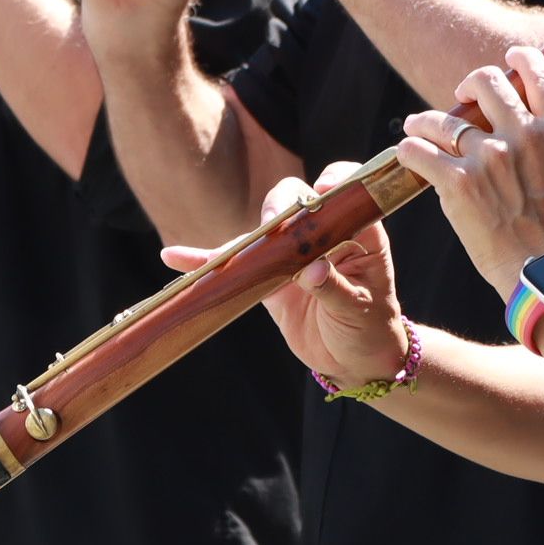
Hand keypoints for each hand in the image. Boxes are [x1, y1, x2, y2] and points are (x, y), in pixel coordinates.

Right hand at [160, 167, 415, 390]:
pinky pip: (234, 263)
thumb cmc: (370, 329)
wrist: (353, 361)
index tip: (321, 193)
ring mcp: (291, 251)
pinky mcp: (266, 274)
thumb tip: (312, 270)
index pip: (348, 190)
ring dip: (240, 236)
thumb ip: (335, 287)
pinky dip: (205, 260)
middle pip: (296, 200)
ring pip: (262, 229)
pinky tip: (174, 257)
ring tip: (221, 253)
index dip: (335, 183)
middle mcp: (323, 232)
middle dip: (280, 205)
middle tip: (273, 226)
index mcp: (359, 231)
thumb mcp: (360, 309)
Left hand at [397, 48, 543, 294]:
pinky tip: (407, 153)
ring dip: (425, 121)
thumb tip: (521, 118)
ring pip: (442, 118)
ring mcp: (490, 157)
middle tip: (459, 98)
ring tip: (417, 126)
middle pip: (487, 82)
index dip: (519, 60)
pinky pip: (419, 150)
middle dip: (468, 86)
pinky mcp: (458, 182)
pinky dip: (409, 149)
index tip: (507, 60)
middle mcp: (525, 136)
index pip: (539, 74)